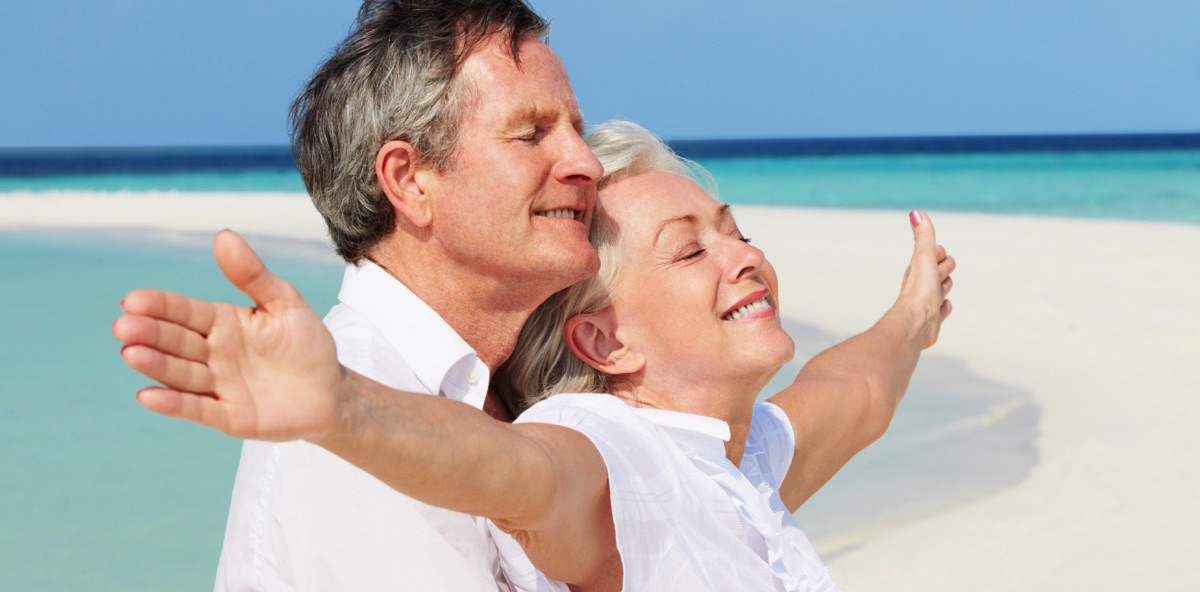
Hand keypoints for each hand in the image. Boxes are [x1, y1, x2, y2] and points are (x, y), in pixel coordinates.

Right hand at [113, 230, 346, 440]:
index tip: (132, 300)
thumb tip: (224, 235)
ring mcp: (219, 385)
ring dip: (156, 365)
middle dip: (149, 334)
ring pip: (181, 374)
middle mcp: (213, 353)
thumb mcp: (285, 303)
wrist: (332, 391)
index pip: (184, 312)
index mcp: (223, 323)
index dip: (159, 306)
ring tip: (131, 354)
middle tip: (123, 327)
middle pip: (175, 342)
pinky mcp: (229, 416)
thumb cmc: (306, 343)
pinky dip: (173, 404)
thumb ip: (253, 275)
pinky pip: (198, 408)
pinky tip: (147, 396)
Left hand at [897, 210, 954, 348]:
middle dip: (944, 270)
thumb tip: (915, 213)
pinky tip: (942, 308)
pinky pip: (941, 311)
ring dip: (944, 287)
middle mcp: (921, 285)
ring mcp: (926, 303)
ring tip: (939, 292)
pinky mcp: (932, 320)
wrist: (915, 324)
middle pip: (939, 271)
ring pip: (941, 290)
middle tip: (938, 277)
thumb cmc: (920, 289)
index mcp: (918, 269)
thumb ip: (923, 237)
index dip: (939, 254)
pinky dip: (943, 309)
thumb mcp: (924, 258)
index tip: (936, 259)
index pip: (934, 254)